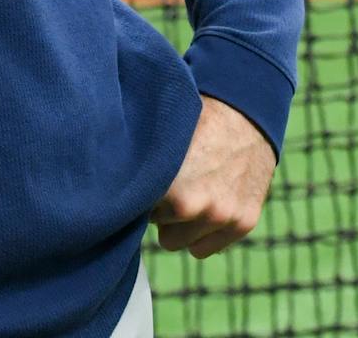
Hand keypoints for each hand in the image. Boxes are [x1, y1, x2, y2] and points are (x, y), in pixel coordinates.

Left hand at [151, 96, 275, 258]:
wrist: (248, 109)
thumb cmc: (197, 118)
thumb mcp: (163, 136)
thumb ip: (139, 167)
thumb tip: (109, 186)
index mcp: (170, 186)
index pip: (135, 214)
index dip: (140, 198)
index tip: (146, 185)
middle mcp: (195, 207)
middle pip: (160, 231)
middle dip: (163, 213)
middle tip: (173, 186)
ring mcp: (222, 217)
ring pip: (181, 243)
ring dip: (182, 226)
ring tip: (191, 193)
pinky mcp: (243, 223)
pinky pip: (204, 250)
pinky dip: (203, 233)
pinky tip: (208, 204)